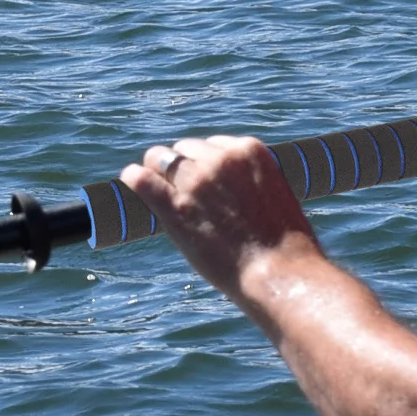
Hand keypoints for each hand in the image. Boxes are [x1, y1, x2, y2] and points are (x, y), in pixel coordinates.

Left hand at [120, 135, 320, 300]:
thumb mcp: (275, 194)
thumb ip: (249, 179)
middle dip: (184, 167)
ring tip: (157, 187)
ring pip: (160, 157)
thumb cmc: (284, 242)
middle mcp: (221, 158)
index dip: (207, 164)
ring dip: (158, 171)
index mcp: (250, 150)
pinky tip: (132, 180)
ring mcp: (197, 180)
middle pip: (186, 148)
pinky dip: (134, 178)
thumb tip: (227, 185)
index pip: (214, 144)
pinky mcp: (175, 206)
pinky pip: (141, 179)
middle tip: (185, 192)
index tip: (207, 183)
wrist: (278, 271)